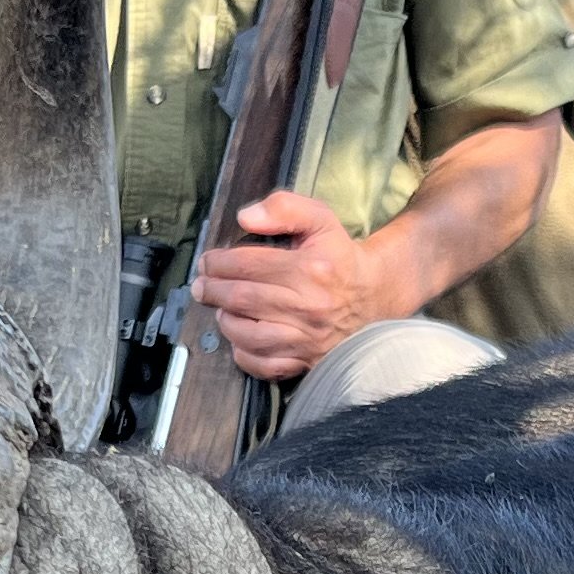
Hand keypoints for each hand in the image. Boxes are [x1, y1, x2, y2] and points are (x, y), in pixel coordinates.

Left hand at [193, 188, 387, 382]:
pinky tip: (239, 339)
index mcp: (310, 269)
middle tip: (202, 286)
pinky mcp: (307, 361)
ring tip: (220, 308)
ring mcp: (307, 338)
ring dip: (226, 321)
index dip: (219, 262)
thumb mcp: (320, 219)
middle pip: (243, 299)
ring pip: (250, 335)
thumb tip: (246, 217)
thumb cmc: (338, 257)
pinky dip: (244, 355)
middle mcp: (308, 306)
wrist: (371, 296)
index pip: (248, 264)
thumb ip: (285, 208)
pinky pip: (266, 366)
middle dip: (213, 290)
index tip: (208, 262)